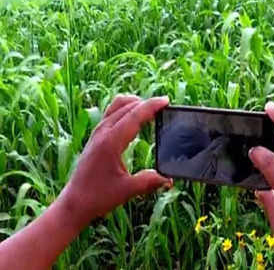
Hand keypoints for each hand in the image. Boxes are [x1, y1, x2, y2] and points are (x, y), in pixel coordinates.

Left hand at [58, 95, 172, 227]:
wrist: (74, 203)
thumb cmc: (97, 197)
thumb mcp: (127, 190)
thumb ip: (150, 182)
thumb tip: (169, 180)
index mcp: (110, 142)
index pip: (134, 116)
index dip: (151, 106)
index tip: (166, 101)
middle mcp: (102, 133)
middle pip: (126, 106)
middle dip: (146, 103)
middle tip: (164, 106)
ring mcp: (97, 134)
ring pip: (116, 107)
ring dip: (134, 104)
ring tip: (150, 109)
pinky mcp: (95, 138)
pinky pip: (111, 114)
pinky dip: (125, 110)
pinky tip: (134, 120)